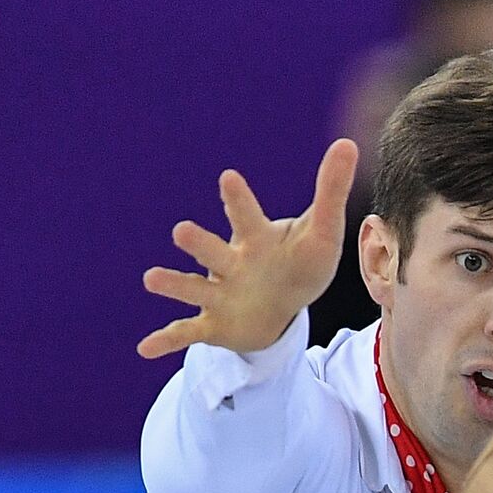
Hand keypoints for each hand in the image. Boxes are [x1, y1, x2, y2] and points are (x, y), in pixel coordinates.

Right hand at [136, 139, 358, 358]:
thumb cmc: (300, 261)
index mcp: (256, 240)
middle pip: (214, 252)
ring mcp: (220, 295)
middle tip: (182, 231)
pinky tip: (145, 349)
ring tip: (152, 278)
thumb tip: (347, 143)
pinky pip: (187, 333)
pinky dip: (167, 341)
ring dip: (175, 284)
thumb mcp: (321, 232)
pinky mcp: (214, 325)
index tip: (230, 177)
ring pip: (195, 288)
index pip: (247, 217)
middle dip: (199, 243)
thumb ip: (330, 190)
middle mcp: (231, 264)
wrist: (283, 304)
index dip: (239, 199)